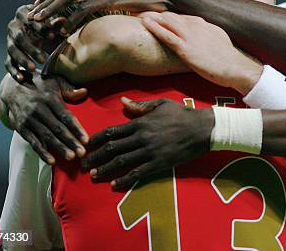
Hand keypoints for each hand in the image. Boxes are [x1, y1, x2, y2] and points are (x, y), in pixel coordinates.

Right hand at [0, 73, 88, 163]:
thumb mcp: (54, 81)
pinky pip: (33, 141)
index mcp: (50, 99)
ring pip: (46, 137)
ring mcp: (29, 119)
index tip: (86, 140)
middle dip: (70, 142)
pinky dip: (42, 152)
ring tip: (71, 157)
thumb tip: (85, 91)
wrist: (12, 87)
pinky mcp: (21, 127)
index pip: (66, 116)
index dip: (76, 129)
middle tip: (82, 153)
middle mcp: (39, 110)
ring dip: (59, 148)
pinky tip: (52, 161)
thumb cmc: (39, 84)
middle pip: (58, 129)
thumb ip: (69, 88)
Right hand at [5, 4, 64, 82]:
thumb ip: (57, 23)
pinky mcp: (9, 53)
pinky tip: (21, 78)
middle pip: (19, 38)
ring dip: (22, 60)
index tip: (52, 36)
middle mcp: (13, 27)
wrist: (36, 29)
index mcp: (23, 14)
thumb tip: (64, 21)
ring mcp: (9, 40)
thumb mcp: (52, 22)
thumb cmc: (48, 24)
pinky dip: (14, 71)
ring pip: (13, 51)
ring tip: (34, 69)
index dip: (41, 29)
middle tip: (43, 59)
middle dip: (31, 49)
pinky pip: (8, 62)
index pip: (30, 21)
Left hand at [82, 97, 212, 189]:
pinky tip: (115, 184)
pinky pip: (138, 173)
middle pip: (112, 149)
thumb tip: (123, 102)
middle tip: (83, 164)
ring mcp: (149, 152)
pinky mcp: (159, 163)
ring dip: (105, 169)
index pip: (112, 132)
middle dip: (95, 157)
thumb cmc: (182, 114)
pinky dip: (124, 179)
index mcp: (140, 123)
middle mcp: (141, 138)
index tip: (86, 145)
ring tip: (94, 175)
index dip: (96, 139)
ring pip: (121, 162)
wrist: (202, 129)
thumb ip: (140, 106)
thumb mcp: (161, 104)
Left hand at [141, 11, 262, 93]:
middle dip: (156, 12)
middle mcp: (196, 26)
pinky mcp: (186, 49)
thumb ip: (208, 34)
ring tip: (137, 12)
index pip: (182, 15)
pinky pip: (167, 35)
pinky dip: (155, 27)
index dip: (168, 14)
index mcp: (204, 24)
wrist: (236, 67)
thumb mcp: (219, 39)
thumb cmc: (229, 58)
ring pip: (167, 21)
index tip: (157, 12)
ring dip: (151, 16)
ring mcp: (191, 37)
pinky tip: (144, 23)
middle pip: (171, 15)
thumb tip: (202, 36)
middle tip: (140, 9)